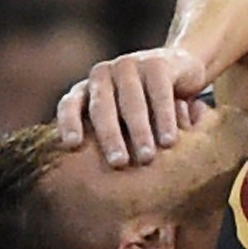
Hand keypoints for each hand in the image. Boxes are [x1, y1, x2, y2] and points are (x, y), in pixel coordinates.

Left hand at [56, 46, 208, 166]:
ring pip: (132, 102)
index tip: (72, 144)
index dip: (69, 122)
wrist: (179, 69)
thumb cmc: (142, 106)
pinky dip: (165, 118)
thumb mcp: (119, 117)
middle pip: (102, 108)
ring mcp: (130, 65)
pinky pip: (160, 93)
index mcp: (87, 90)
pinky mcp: (158, 63)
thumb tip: (87, 184)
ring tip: (146, 158)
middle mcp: (103, 74)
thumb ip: (105, 136)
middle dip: (110, 136)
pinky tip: (169, 140)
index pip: (70, 104)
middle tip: (118, 163)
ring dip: (139, 132)